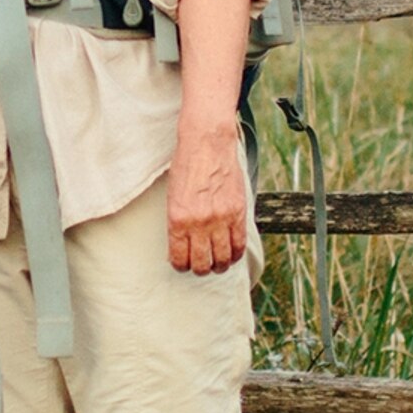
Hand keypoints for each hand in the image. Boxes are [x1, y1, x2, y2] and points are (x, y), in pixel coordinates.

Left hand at [165, 119, 247, 276]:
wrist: (207, 144)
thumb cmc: (186, 167)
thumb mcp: (173, 197)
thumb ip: (179, 222)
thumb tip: (183, 245)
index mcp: (178, 220)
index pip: (180, 258)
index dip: (181, 266)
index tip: (183, 264)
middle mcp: (199, 223)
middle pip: (202, 264)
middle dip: (200, 269)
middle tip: (200, 265)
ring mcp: (220, 219)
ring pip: (223, 259)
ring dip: (219, 265)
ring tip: (217, 263)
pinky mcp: (237, 213)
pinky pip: (239, 244)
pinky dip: (235, 254)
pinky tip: (231, 254)